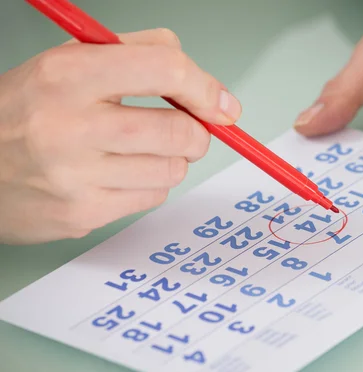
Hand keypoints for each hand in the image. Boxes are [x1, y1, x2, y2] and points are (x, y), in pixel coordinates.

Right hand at [0, 29, 241, 244]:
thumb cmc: (29, 111)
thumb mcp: (71, 62)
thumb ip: (139, 54)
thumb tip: (205, 85)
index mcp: (68, 75)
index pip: (165, 70)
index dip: (205, 88)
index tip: (222, 104)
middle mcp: (70, 126)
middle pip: (179, 132)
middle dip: (196, 133)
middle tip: (184, 130)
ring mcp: (75, 176)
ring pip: (172, 170)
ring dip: (171, 160)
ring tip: (138, 151)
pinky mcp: (82, 214)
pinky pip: (151, 198)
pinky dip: (148, 185)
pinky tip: (119, 175)